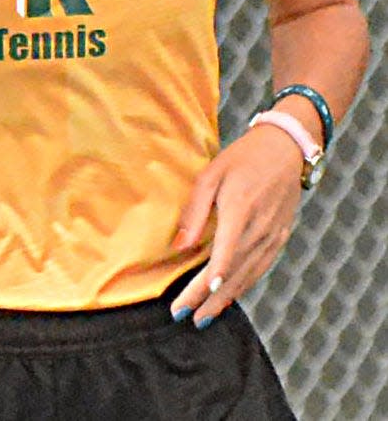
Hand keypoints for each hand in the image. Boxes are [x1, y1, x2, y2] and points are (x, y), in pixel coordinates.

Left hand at [169, 126, 303, 327]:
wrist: (285, 149)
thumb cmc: (242, 158)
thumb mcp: (211, 174)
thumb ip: (195, 211)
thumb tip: (180, 246)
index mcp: (240, 210)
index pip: (223, 255)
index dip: (208, 282)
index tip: (192, 301)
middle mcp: (260, 229)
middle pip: (232, 272)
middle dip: (207, 297)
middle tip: (185, 316)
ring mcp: (273, 236)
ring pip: (248, 276)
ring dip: (225, 299)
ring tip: (204, 316)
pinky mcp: (280, 238)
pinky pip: (260, 268)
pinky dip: (243, 286)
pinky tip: (230, 296)